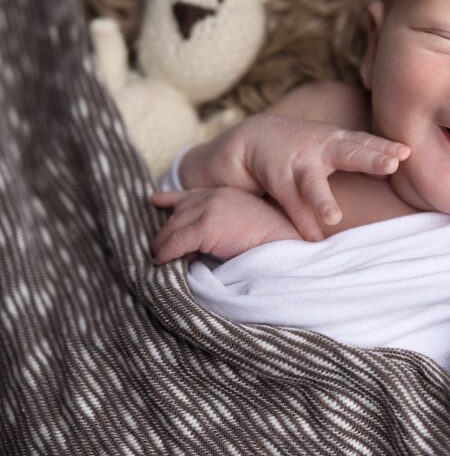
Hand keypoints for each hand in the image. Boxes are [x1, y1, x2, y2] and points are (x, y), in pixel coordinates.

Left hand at [149, 187, 303, 265]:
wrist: (287, 245)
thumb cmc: (273, 243)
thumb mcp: (245, 225)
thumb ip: (223, 225)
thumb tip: (196, 246)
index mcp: (227, 194)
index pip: (191, 194)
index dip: (171, 198)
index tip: (156, 200)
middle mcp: (215, 196)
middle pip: (177, 213)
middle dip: (166, 231)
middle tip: (159, 248)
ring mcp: (210, 208)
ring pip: (172, 228)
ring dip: (164, 244)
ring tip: (160, 258)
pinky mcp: (206, 225)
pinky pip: (175, 242)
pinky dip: (166, 253)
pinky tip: (163, 262)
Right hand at [234, 114, 410, 241]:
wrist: (253, 138)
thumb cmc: (305, 146)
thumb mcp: (334, 145)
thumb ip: (363, 155)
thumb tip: (398, 168)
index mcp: (339, 140)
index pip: (366, 142)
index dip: (385, 148)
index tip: (406, 154)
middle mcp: (321, 147)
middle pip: (349, 152)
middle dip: (371, 158)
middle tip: (391, 166)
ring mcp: (297, 162)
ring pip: (312, 182)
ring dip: (322, 200)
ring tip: (334, 218)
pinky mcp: (277, 178)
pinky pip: (291, 203)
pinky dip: (302, 222)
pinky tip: (313, 239)